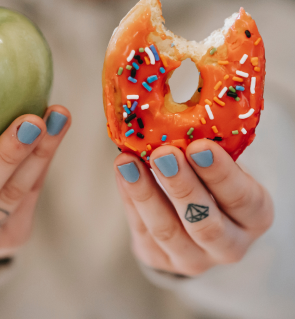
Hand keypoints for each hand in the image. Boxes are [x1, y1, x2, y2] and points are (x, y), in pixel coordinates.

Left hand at [114, 140, 273, 275]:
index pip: (242, 199)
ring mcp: (193, 259)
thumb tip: (174, 115)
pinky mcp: (160, 260)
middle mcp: (229, 245)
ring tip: (128, 162)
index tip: (199, 146)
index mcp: (253, 217)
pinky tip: (123, 172)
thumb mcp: (221, 169)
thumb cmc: (213, 184)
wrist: (196, 221)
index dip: (220, 174)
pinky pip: (141, 229)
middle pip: (205, 223)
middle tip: (163, 154)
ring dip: (145, 193)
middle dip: (182, 186)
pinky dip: (129, 198)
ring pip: (167, 231)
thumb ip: (206, 153)